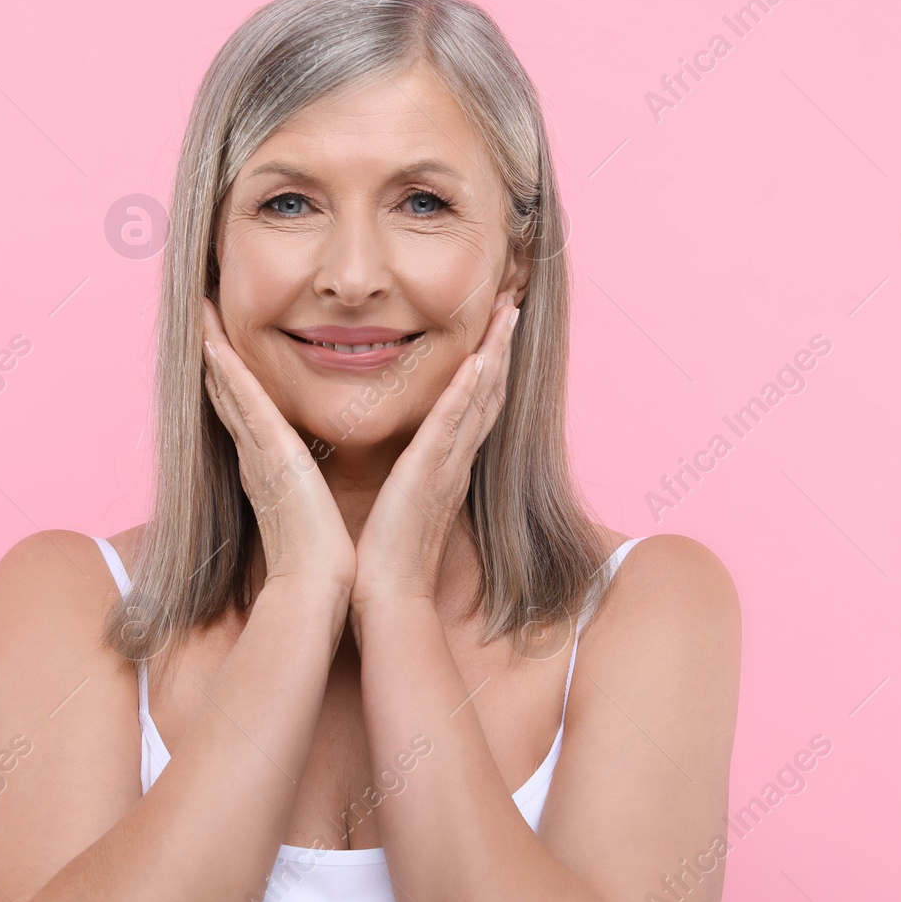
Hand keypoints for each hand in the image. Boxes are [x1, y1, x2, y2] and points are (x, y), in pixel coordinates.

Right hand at [201, 298, 355, 599]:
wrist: (316, 581)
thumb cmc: (320, 554)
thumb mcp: (312, 508)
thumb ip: (305, 487)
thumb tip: (309, 480)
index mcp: (266, 466)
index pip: (243, 411)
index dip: (229, 378)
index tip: (220, 346)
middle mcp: (255, 454)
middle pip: (227, 393)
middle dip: (213, 355)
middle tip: (201, 316)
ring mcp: (257, 451)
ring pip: (229, 390)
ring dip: (213, 351)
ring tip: (201, 316)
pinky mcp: (268, 453)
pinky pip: (243, 403)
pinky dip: (227, 372)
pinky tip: (214, 345)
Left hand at [351, 291, 520, 615]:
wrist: (388, 594)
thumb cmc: (388, 556)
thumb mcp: (402, 504)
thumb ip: (410, 479)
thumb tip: (406, 466)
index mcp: (447, 467)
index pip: (474, 408)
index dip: (488, 369)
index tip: (495, 334)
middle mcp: (456, 461)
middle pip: (488, 394)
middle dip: (501, 349)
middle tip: (512, 307)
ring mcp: (447, 465)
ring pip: (480, 398)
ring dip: (494, 354)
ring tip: (506, 314)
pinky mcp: (429, 472)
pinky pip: (453, 422)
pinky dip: (468, 389)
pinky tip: (478, 359)